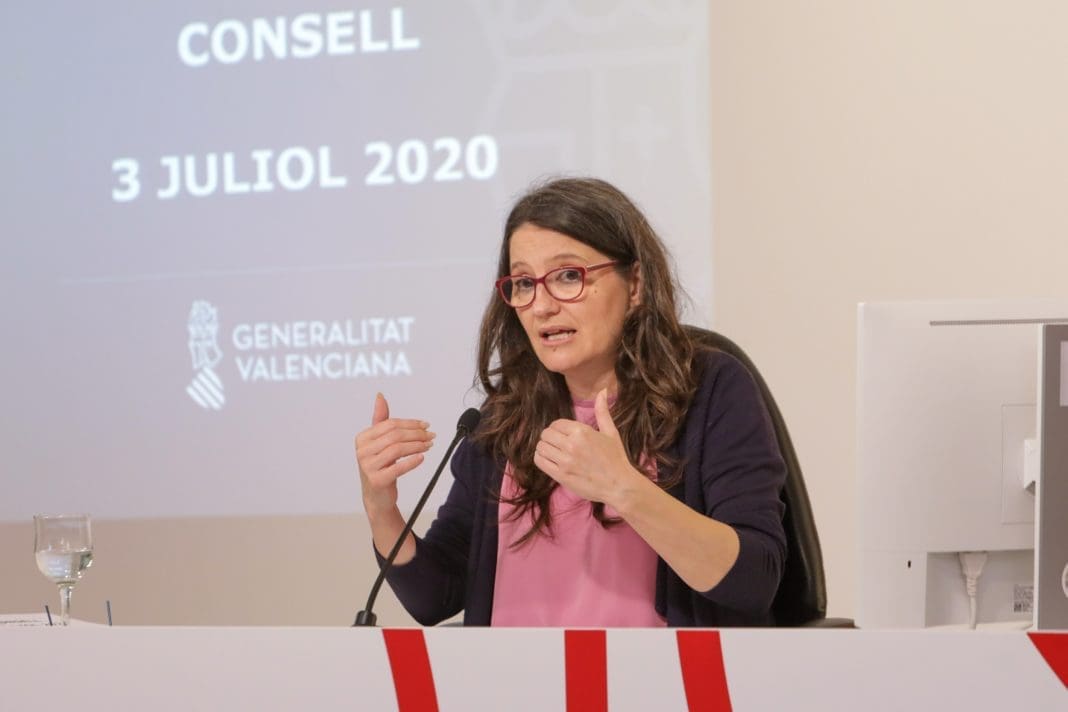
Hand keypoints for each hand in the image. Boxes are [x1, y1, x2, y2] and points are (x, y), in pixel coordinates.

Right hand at [355, 393, 434, 514]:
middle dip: (416, 434)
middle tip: (431, 435)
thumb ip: (381, 420)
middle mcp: (362, 451)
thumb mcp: (379, 442)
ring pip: (397, 449)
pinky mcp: (377, 480)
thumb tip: (380, 396)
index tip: (426, 424)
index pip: (390, 424)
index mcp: (362, 438)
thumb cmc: (380, 466)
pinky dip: (412, 461)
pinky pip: (398, 467)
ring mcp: (368, 466)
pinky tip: (422, 458)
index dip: (410, 423)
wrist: (377, 496)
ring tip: (429, 445)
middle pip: (395, 435)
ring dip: (417, 446)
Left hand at [533, 389, 643, 505]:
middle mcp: (571, 444)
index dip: (557, 429)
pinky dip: (541, 459)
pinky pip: (540, 462)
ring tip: (553, 453)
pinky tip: (550, 461)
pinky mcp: (561, 475)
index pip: (556, 424)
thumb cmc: (616, 458)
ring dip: (545, 449)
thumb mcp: (611, 432)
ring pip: (541, 447)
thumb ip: (602, 411)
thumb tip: (602, 391)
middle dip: (550, 438)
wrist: (619, 485)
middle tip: (558, 445)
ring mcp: (565, 461)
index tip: (563, 435)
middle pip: (546, 435)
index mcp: (581, 431)